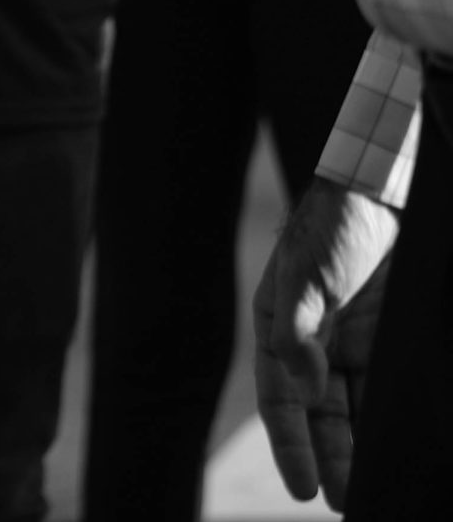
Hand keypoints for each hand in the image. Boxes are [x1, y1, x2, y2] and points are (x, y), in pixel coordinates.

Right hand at [254, 176, 397, 505]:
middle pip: (323, 415)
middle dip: (333, 460)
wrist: (385, 191)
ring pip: (359, 410)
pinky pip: (389, 390)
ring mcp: (358, 344)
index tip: (304, 489)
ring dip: (362, 450)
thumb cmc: (331, 225)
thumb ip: (298, 331)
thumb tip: (305, 388)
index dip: (291, 446)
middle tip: (347, 503)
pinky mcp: (392, 341)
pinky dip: (391, 420)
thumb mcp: (304, 274)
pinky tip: (400, 446)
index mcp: (281, 328)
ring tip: (372, 491)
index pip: (282, 400)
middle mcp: (318, 344)